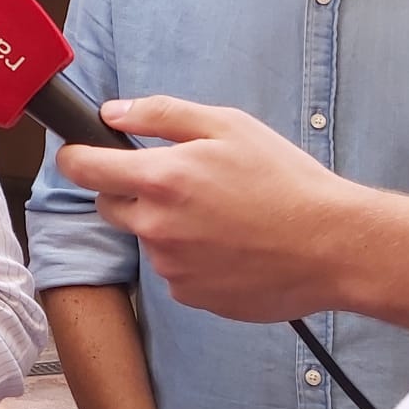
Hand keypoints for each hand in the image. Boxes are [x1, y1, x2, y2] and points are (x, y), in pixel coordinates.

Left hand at [60, 96, 357, 322]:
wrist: (334, 246)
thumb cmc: (287, 181)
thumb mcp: (228, 126)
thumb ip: (161, 114)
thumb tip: (112, 113)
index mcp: (161, 179)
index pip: (81, 168)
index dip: (74, 156)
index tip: (80, 153)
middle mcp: (157, 226)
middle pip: (108, 205)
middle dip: (129, 191)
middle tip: (180, 183)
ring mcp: (172, 266)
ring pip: (145, 238)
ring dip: (165, 226)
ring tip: (220, 216)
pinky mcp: (191, 296)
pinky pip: (173, 270)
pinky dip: (190, 258)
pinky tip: (230, 246)